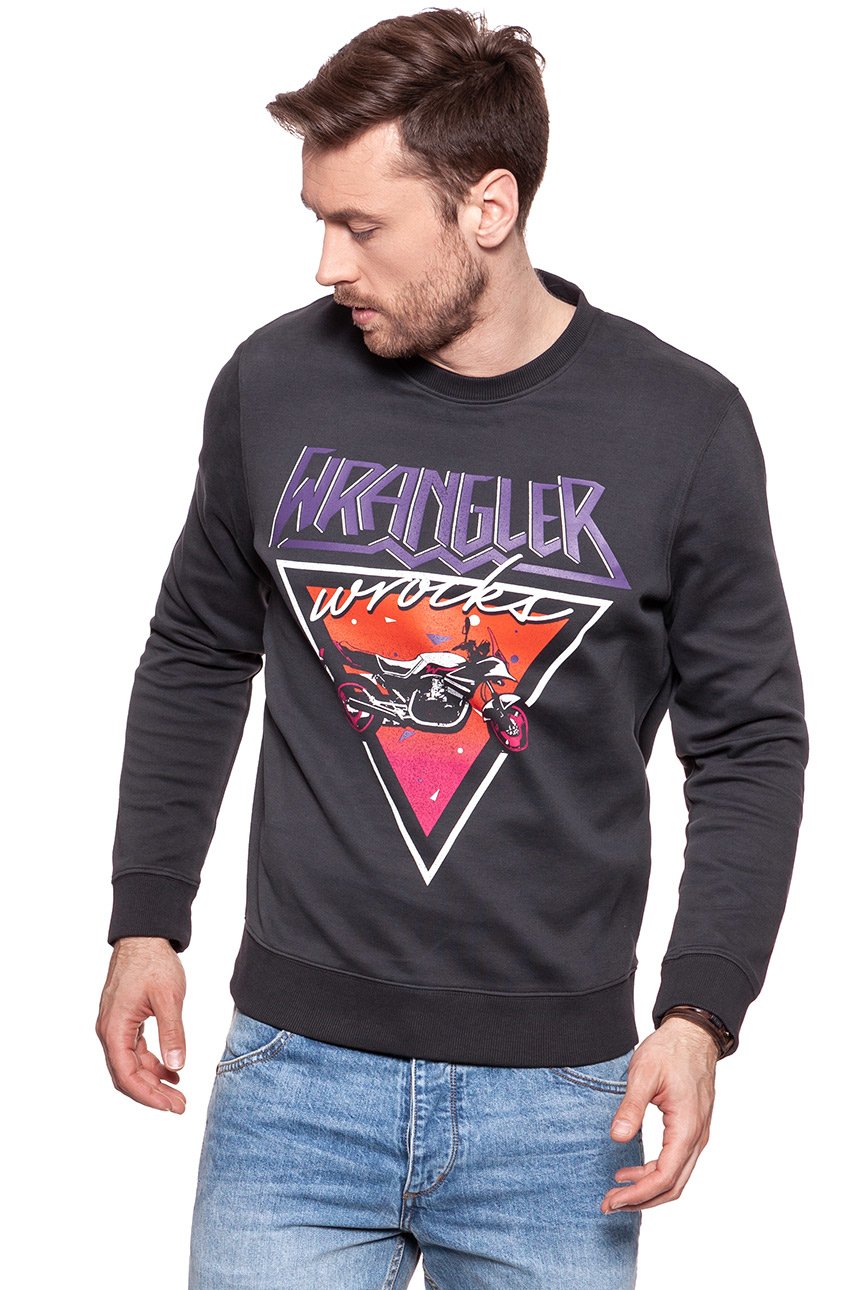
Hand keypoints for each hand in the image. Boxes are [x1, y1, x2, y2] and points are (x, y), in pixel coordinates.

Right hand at [95, 936, 187, 1113]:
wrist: (144, 936)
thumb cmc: (153, 962)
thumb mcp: (168, 997)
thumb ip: (172, 1033)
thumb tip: (176, 1067)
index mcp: (115, 1028)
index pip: (126, 1075)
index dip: (148, 1095)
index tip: (171, 1106)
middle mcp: (110, 1030)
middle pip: (127, 1075)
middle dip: (152, 1094)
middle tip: (179, 1106)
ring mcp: (116, 1025)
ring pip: (131, 1064)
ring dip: (153, 1080)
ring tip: (178, 1092)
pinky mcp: (125, 1020)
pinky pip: (134, 1050)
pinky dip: (152, 1063)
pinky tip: (171, 1070)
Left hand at [601, 1015, 717, 1212]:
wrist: (693, 1036)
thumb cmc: (670, 1051)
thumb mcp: (644, 1073)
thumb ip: (631, 1107)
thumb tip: (618, 1138)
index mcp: (686, 1128)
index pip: (664, 1177)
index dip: (637, 1194)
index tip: (611, 1200)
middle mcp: (697, 1138)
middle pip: (672, 1186)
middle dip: (640, 1200)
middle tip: (609, 1204)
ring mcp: (697, 1136)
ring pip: (676, 1178)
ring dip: (647, 1190)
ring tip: (616, 1190)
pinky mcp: (691, 1130)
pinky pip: (676, 1164)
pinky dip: (654, 1175)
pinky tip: (631, 1171)